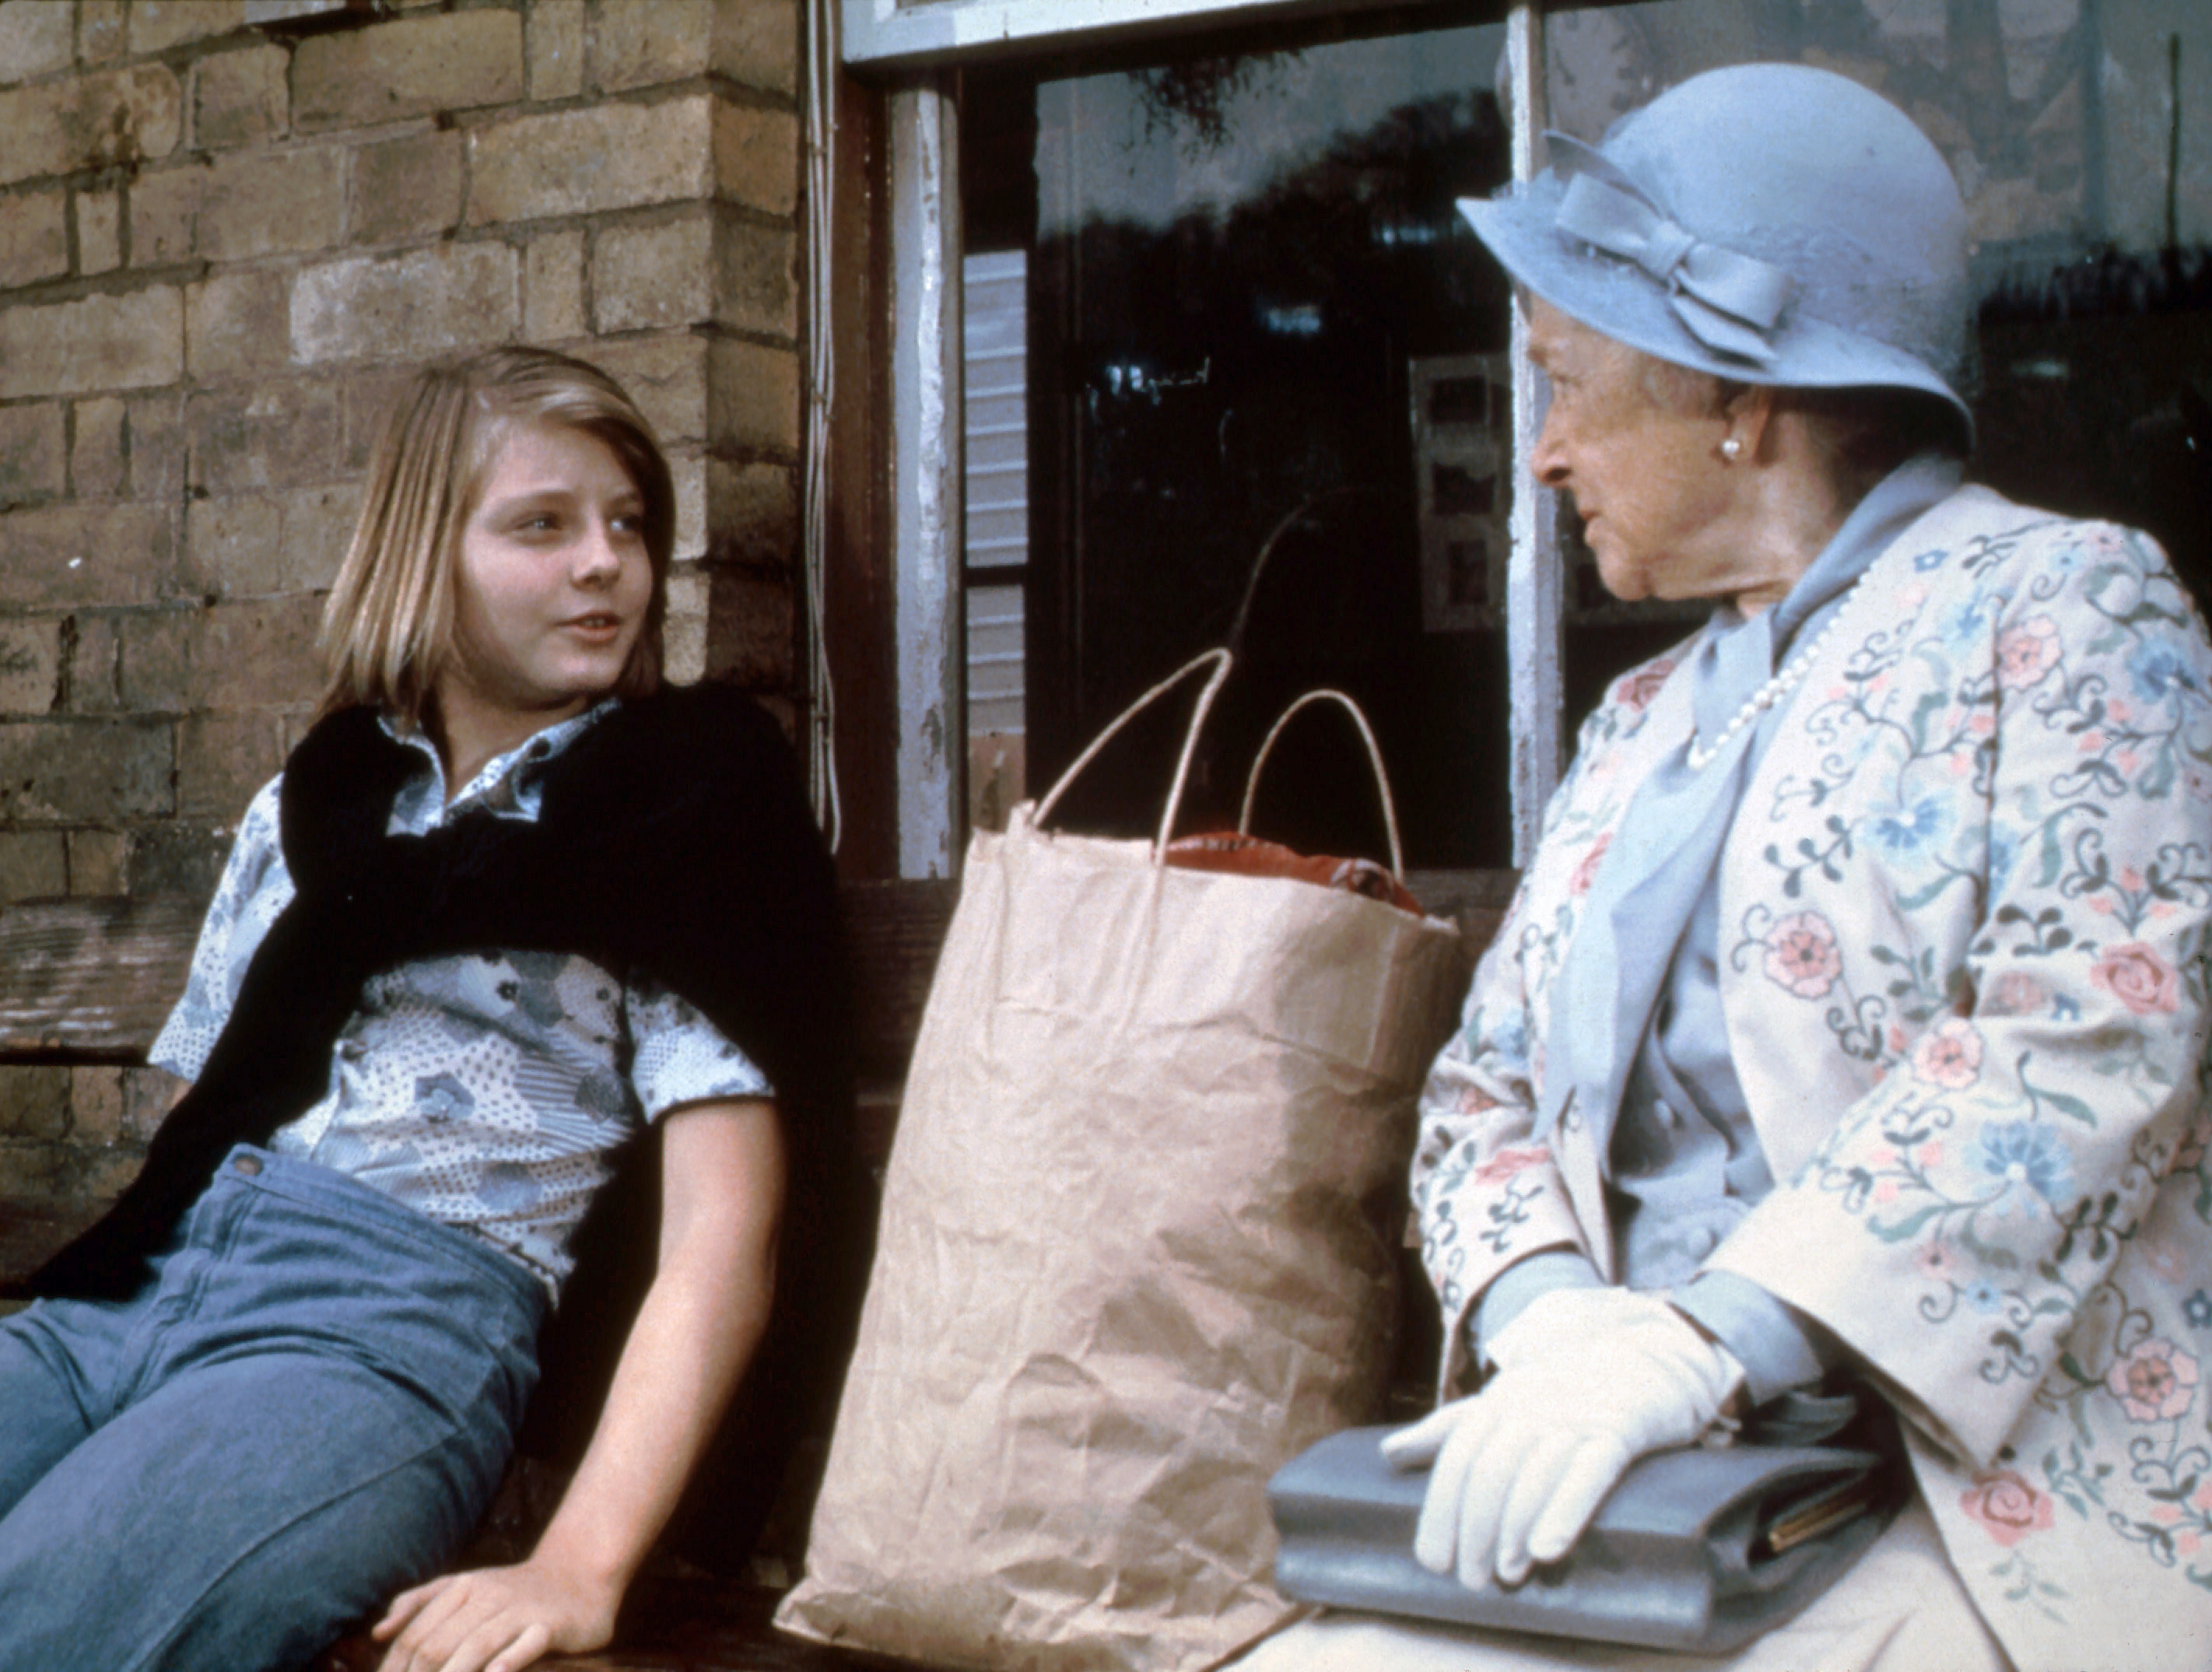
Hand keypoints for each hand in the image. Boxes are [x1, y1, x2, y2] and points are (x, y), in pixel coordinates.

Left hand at [371, 1559, 619, 1671]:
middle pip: (438, 1645)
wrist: (580, 1572)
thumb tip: (379, 1632)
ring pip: (476, 1647)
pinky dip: (507, 1663)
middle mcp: (487, 1596)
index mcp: (461, 1587)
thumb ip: (421, 1602)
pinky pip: (526, 1646)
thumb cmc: (513, 1590)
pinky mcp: (551, 1625)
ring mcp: (520, 1609)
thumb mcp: (466, 1585)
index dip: (393, 1671)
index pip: (414, 1636)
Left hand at [1382, 1287, 1742, 1586]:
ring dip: (1513, 1529)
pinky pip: (1589, 1471)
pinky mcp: (1619, 1431)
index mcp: (1496, 1404)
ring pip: (1534, 1475)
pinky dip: (1565, 1510)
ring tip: (1505, 1574)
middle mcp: (1530, 1407)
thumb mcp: (1501, 1403)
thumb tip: (1389, 1453)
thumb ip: (1448, 1429)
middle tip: (1472, 1580)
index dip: (1440, 1511)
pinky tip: (1547, 1549)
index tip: (1433, 1560)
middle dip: (1475, 1530)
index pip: (1457, 1460)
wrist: (1639, 1358)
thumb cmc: (1560, 1393)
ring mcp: (1575, 1417)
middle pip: (1490, 1471)